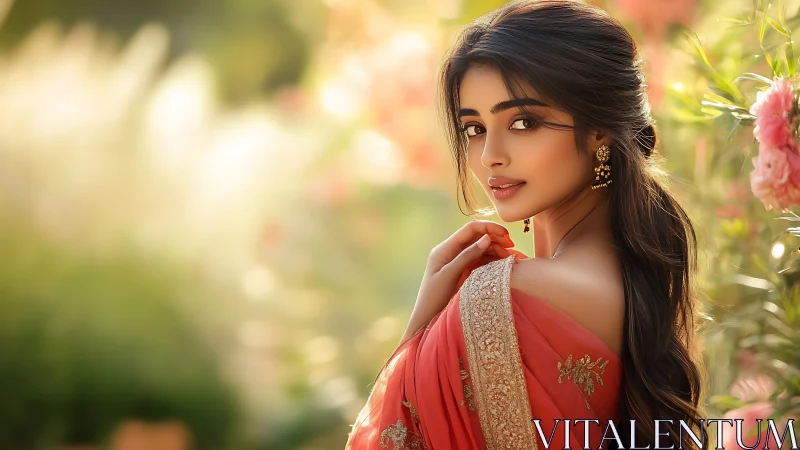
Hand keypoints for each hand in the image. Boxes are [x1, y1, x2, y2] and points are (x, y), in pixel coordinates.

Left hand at [400, 220, 515, 340]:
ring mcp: (457, 262)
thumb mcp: (450, 275)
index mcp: (445, 248)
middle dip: (495, 239)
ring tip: (509, 258)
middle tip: (511, 247)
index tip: (506, 235)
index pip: (470, 229)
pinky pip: (480, 261)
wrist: (426, 319)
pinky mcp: (463, 272)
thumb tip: (487, 238)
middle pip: (477, 237)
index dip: (489, 228)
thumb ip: (467, 256)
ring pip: (480, 249)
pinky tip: (502, 265)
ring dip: (495, 250)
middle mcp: (451, 251)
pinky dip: (492, 261)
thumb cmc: (433, 298)